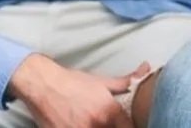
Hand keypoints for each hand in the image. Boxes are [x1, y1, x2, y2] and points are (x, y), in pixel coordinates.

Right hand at [9, 53, 149, 127]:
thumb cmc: (73, 82)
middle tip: (106, 123)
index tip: (126, 125)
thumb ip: (127, 81)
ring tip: (90, 122)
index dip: (129, 127)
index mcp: (110, 112)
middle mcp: (97, 125)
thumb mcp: (101, 81)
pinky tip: (77, 126)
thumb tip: (147, 69)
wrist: (43, 84)